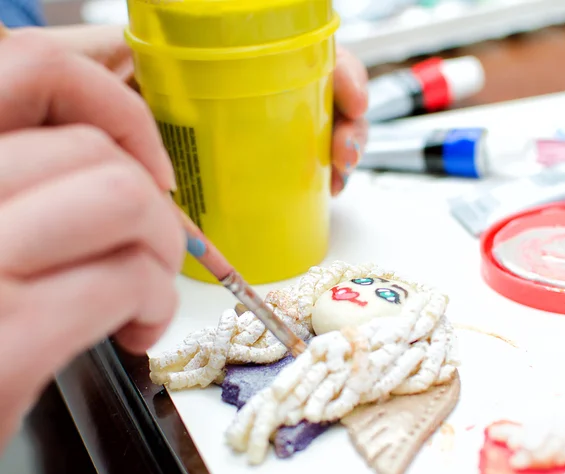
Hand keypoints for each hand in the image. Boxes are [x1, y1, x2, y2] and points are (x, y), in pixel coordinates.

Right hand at [0, 31, 184, 445]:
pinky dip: (155, 304)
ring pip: (125, 202)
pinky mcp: (4, 346)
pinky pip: (126, 280)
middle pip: (97, 153)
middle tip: (150, 247)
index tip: (144, 146)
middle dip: (154, 203)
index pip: (26, 68)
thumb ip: (28, 180)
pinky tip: (135, 330)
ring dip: (160, 253)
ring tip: (144, 291)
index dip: (109, 99)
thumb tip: (109, 136)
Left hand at [29, 25, 368, 195]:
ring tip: (340, 172)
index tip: (350, 98)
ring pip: (314, 129)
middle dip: (349, 121)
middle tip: (345, 150)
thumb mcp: (126, 73)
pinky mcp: (248, 159)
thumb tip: (184, 96)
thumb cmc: (96, 91)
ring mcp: (252, 125)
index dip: (340, 73)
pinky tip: (325, 186)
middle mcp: (248, 89)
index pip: (302, 55)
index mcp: (230, 59)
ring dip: (341, 149)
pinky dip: (318, 174)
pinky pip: (297, 163)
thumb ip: (154, 79)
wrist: (74, 121)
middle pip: (319, 94)